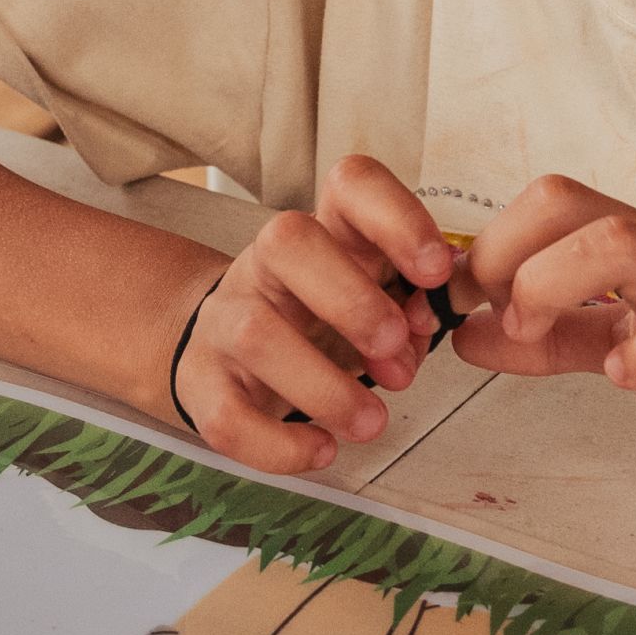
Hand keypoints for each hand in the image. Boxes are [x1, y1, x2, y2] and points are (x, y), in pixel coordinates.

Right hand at [167, 155, 459, 471]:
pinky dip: (279, 444)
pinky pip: (225, 416)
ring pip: (255, 334)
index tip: (434, 270)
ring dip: (325, 387)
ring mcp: (226, 320)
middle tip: (396, 352)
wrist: (226, 349)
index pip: (350, 184)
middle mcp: (267, 264)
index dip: (396, 217)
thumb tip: (424, 322)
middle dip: (353, 301)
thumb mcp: (372, 299)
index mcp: (325, 232)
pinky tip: (321, 450)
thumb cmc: (320, 322)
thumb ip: (406, 308)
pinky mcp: (201, 383)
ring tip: (371, 422)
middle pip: (288, 239)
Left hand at [455, 178, 635, 520]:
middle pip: (564, 201)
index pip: (544, 203)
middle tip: (496, 319)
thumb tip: (466, 332)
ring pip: (616, 245)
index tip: (462, 308)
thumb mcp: (627, 347)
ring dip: (550, 289)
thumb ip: (550, 338)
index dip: (485, 249)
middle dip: (503, 256)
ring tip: (538, 339)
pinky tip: (624, 378)